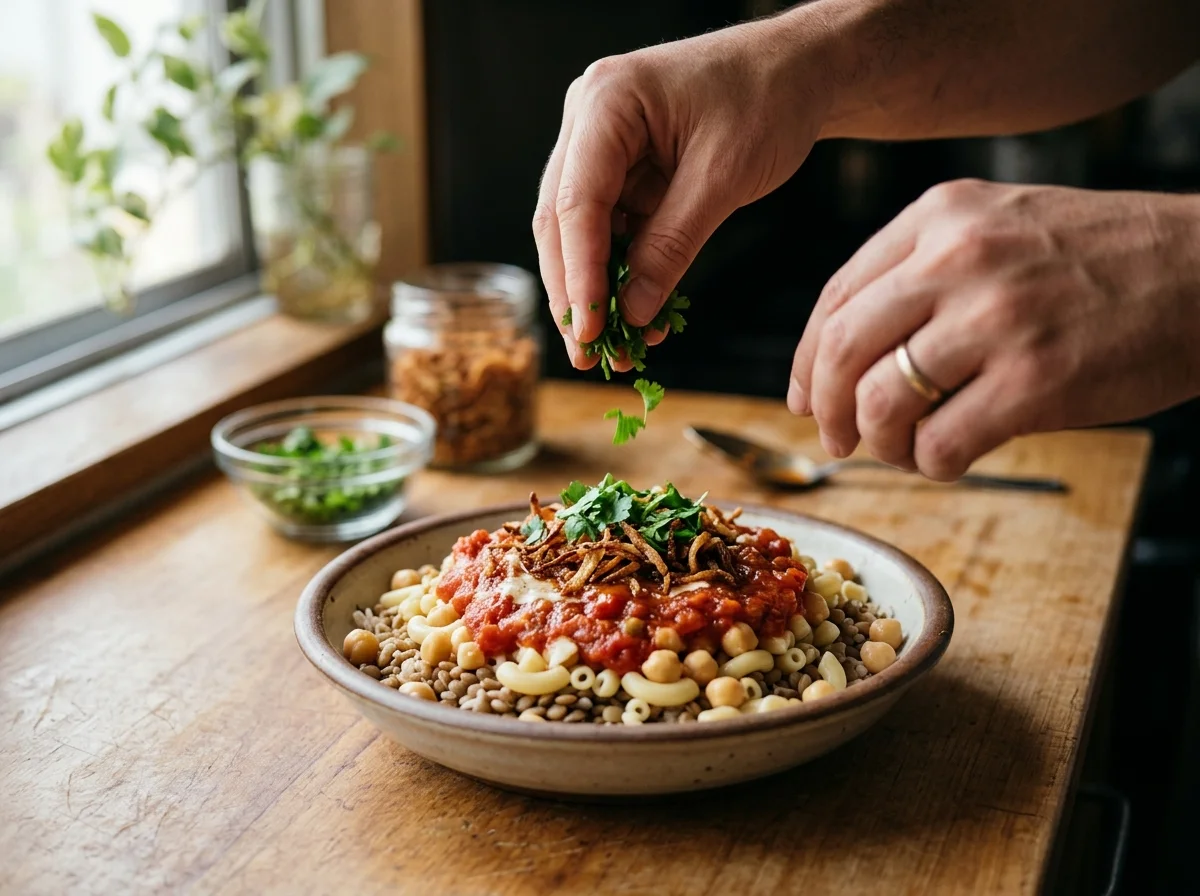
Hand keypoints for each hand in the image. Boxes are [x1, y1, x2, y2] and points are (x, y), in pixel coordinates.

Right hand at [533, 17, 828, 366]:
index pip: (576, 201)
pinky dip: (622, 275)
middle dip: (574, 292)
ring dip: (595, 291)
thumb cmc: (768, 100)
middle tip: (587, 355)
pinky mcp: (621, 170)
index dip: (578, 274)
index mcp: (607, 102)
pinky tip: (638, 316)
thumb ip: (672, 246)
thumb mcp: (723, 178)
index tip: (588, 330)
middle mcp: (588, 119)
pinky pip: (610, 230)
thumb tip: (633, 312)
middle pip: (561, 220)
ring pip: (578, 232)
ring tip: (615, 348)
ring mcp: (600, 144)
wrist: (800, 70)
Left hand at [789, 179, 1199, 478]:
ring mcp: (996, 318)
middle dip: (825, 411)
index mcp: (940, 216)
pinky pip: (939, 444)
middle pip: (840, 352)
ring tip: (905, 450)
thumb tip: (842, 356)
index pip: (835, 297)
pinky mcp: (1035, 380)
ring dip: (881, 445)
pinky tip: (952, 458)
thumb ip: (922, 272)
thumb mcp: (1000, 227)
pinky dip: (932, 464)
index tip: (802, 399)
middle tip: (836, 441)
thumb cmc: (1102, 258)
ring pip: (880, 403)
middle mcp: (957, 258)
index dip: (804, 361)